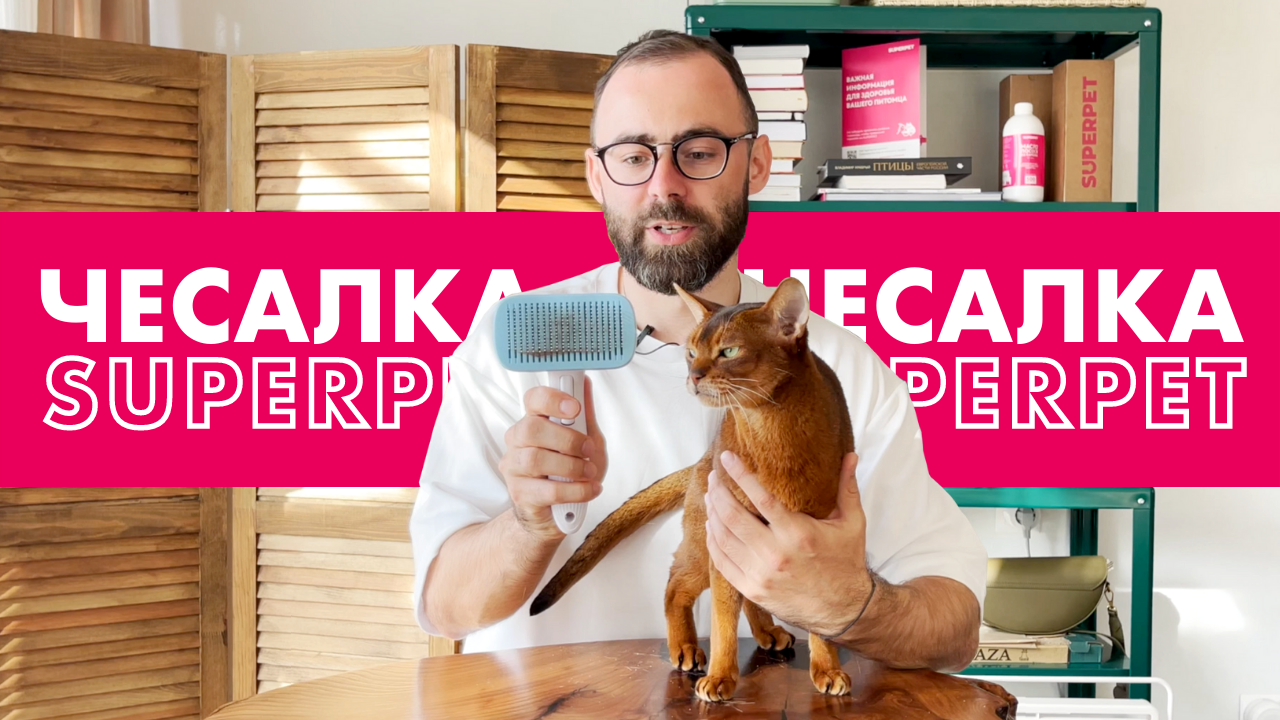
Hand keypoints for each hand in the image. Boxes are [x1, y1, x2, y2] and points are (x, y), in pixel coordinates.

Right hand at [499, 377, 607, 539]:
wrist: (559, 513)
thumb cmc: (570, 472)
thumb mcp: (586, 441)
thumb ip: (584, 417)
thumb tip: (585, 384)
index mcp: (534, 421)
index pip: (532, 399)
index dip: (552, 399)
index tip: (574, 408)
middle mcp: (518, 441)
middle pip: (532, 428)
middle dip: (567, 439)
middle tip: (588, 450)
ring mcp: (514, 467)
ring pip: (536, 459)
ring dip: (571, 466)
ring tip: (589, 473)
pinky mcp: (519, 494)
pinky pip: (547, 490)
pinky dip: (576, 490)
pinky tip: (590, 489)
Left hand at [705, 450, 873, 637]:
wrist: (845, 610)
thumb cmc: (847, 563)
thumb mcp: (852, 523)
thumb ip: (847, 487)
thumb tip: (850, 454)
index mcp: (798, 533)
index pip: (760, 497)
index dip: (739, 474)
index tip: (726, 457)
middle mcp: (775, 554)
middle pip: (732, 516)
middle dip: (718, 492)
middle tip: (713, 477)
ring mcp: (761, 575)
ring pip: (722, 538)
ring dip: (712, 514)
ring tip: (711, 497)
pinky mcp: (752, 591)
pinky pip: (722, 563)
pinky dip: (713, 542)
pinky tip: (711, 526)